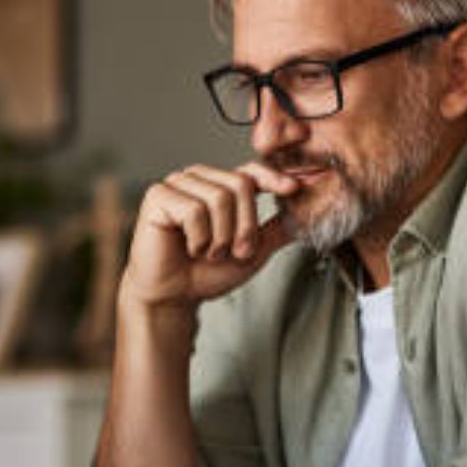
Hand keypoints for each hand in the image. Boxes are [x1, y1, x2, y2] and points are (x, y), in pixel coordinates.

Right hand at [120, 162, 298, 310]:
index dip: (273, 178)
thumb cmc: (206, 273)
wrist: (175, 296)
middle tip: (233, 252)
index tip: (293, 189)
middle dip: (244, 227)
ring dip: (220, 238)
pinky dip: (198, 239)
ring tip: (208, 252)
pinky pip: (194, 211)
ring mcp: (177, 184)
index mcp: (220, 186)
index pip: (251, 171)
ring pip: (219, 198)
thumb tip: (308, 214)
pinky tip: (188, 248)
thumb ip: (276, 230)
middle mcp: (199, 179)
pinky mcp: (158, 195)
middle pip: (240, 185)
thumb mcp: (253, 251)